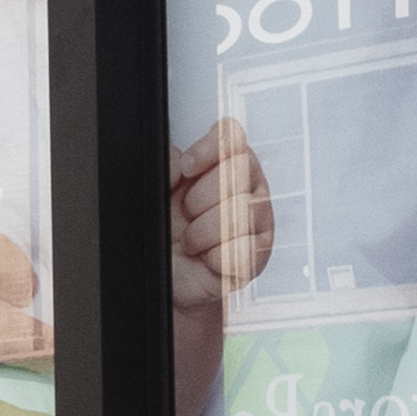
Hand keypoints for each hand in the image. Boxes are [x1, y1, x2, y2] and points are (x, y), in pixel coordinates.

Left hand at [169, 117, 271, 298]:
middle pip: (238, 171)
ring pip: (239, 210)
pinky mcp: (259, 254)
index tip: (187, 168)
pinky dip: (214, 257)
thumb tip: (179, 162)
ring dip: (201, 231)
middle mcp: (246, 188)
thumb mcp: (157, 193)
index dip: (210, 148)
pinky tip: (206, 257)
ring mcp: (257, 220)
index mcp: (221, 167)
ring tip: (191, 240)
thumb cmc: (162, 234)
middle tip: (186, 214)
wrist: (163, 277)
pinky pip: (241, 247)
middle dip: (200, 196)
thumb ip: (168, 167)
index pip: (232, 137)